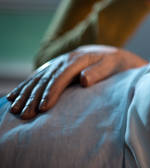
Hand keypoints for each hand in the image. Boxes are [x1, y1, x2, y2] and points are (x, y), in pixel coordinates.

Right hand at [6, 45, 146, 119]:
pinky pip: (36, 77)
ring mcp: (57, 63)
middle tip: (26, 115)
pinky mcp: (53, 68)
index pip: (62, 76)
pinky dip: (24, 87)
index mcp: (79, 58)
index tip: (44, 107)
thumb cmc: (115, 64)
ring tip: (16, 110)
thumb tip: (84, 79)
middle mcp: (65, 59)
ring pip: (38, 79)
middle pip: (46, 79)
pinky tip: (13, 98)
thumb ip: (99, 72)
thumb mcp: (113, 65)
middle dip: (34, 97)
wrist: (113, 55)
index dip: (52, 92)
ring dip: (25, 95)